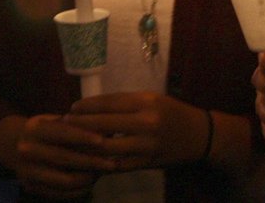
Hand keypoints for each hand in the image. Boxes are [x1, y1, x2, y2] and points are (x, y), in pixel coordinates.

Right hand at [0, 114, 110, 199]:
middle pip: (65, 159)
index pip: (62, 133)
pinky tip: (90, 183)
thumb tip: (109, 128)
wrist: (13, 145)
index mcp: (34, 129)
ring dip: (88, 178)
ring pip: (66, 180)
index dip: (83, 137)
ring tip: (102, 174)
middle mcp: (27, 149)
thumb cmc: (44, 130)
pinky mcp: (31, 187)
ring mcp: (27, 171)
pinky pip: (62, 195)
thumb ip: (77, 125)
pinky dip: (80, 191)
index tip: (104, 141)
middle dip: (91, 162)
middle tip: (112, 163)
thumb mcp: (55, 121)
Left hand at [64, 92, 209, 170]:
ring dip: (85, 146)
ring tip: (71, 142)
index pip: (107, 103)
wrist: (200, 136)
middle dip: (80, 126)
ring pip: (107, 148)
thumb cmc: (171, 112)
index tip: (71, 109)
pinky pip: (117, 165)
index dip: (86, 107)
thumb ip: (123, 103)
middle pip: (103, 126)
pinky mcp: (146, 163)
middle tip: (63, 124)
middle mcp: (145, 123)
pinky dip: (100, 162)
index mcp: (145, 103)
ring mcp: (146, 146)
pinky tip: (87, 159)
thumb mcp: (150, 99)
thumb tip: (91, 107)